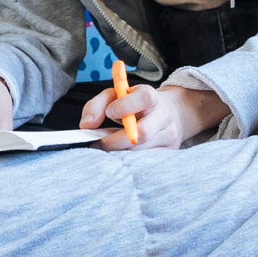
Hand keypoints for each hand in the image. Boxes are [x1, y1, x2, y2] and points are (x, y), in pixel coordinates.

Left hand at [79, 83, 229, 150]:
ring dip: (120, 151)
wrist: (171, 112)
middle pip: (143, 133)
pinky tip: (122, 153)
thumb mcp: (115, 95)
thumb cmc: (136, 103)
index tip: (109, 113)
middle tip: (100, 142)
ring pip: (142, 150)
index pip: (143, 98)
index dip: (124, 107)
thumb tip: (86, 125)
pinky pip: (147, 160)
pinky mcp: (170, 151)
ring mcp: (169, 136)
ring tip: (109, 147)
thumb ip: (97, 105)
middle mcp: (163, 116)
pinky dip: (130, 159)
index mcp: (150, 96)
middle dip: (116, 140)